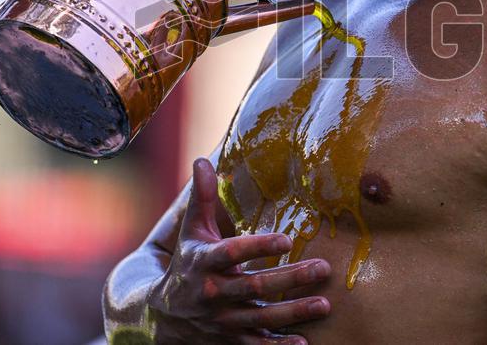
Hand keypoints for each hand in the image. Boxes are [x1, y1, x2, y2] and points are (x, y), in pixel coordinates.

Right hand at [146, 158, 330, 343]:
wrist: (161, 315)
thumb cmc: (186, 263)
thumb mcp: (191, 230)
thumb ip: (202, 197)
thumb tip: (203, 160)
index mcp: (204, 261)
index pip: (232, 252)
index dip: (258, 246)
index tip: (287, 239)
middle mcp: (213, 292)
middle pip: (255, 286)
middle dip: (290, 279)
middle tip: (323, 268)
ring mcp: (223, 320)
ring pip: (261, 318)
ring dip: (293, 312)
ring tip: (324, 304)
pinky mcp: (231, 340)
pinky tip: (303, 344)